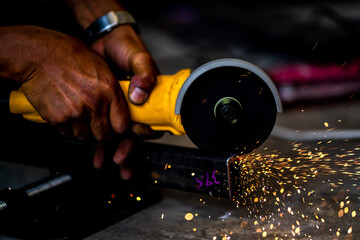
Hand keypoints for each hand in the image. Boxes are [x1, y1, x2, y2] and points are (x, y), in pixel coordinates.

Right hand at [0, 25, 129, 140]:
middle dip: (99, 132)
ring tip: (75, 112)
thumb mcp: (100, 67)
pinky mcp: (58, 118)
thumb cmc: (68, 55)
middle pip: (104, 135)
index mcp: (110, 89)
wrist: (37, 55)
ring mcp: (76, 112)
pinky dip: (65, 126)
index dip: (118, 129)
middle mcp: (95, 102)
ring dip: (80, 128)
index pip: (122, 125)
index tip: (113, 126)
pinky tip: (62, 110)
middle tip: (93, 123)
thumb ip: (112, 90)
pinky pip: (66, 132)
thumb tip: (120, 108)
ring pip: (84, 135)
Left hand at [89, 25, 158, 177]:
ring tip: (102, 162)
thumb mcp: (139, 57)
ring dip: (111, 150)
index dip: (142, 134)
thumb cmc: (127, 46)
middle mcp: (137, 107)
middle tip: (119, 161)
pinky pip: (103, 127)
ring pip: (118, 136)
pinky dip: (98, 140)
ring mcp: (120, 109)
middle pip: (134, 135)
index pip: (151, 122)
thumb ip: (144, 73)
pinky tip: (93, 151)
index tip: (131, 138)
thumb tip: (140, 95)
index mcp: (150, 99)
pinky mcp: (105, 108)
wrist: (104, 38)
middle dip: (127, 151)